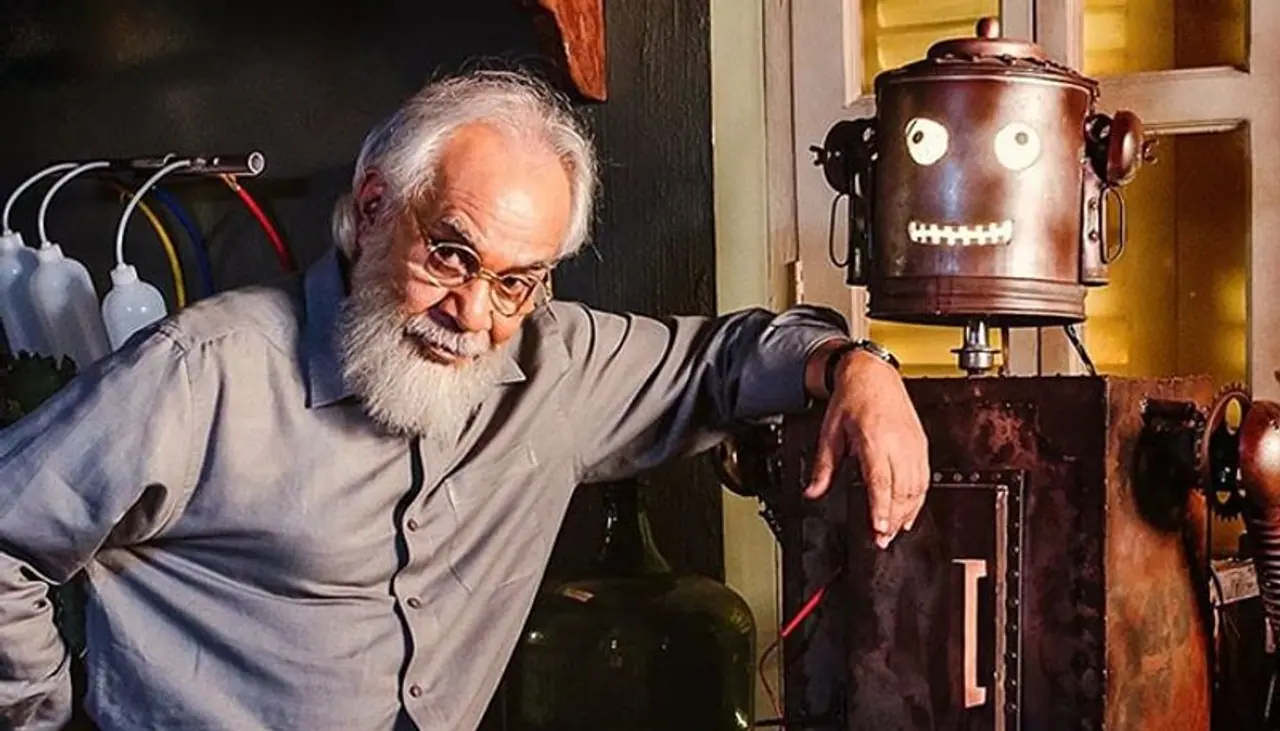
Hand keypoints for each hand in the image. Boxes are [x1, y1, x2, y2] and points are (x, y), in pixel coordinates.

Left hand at [804, 344, 929, 548]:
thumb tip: (813, 491)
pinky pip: (925, 477)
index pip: (881, 481)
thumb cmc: (852, 398)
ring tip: (894, 531)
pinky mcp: (921, 444)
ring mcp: (913, 444)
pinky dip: (919, 498)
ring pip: (917, 487)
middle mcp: (898, 443)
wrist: (872, 373)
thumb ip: (823, 466)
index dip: (882, 508)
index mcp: (875, 440)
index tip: (879, 529)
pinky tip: (910, 511)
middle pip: (902, 490)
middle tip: (882, 540)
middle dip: (893, 518)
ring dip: (907, 512)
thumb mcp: (829, 432)